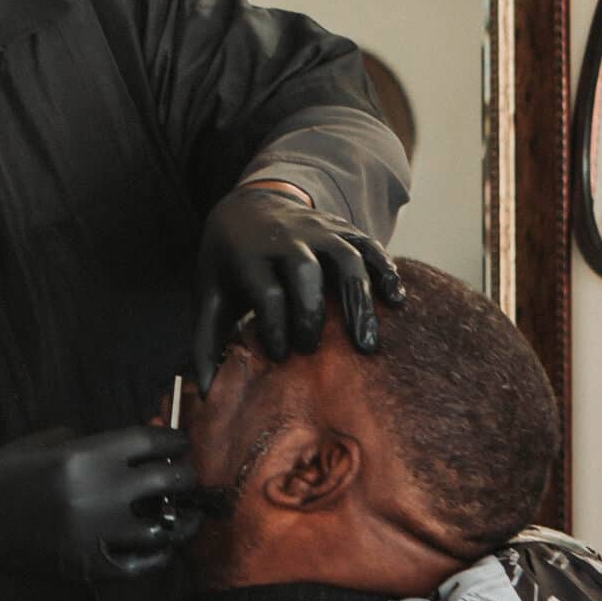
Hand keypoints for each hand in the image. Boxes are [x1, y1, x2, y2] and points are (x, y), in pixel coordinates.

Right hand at [0, 426, 199, 580]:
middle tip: (186, 477)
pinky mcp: (90, 566)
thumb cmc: (10, 472)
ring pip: (162, 528)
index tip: (180, 444)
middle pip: (166, 482)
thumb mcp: (53, 442)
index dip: (174, 441)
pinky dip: (157, 555)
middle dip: (184, 477)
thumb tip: (141, 444)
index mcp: (88, 457)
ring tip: (187, 516)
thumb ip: (99, 443)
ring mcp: (98, 534)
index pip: (151, 444)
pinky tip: (163, 546)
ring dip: (180, 520)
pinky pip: (140, 564)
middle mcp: (100, 494)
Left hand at [191, 184, 403, 392]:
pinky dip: (385, 270)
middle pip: (305, 272)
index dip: (275, 327)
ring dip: (358, 301)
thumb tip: (205, 394)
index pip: (267, 293)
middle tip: (313, 352)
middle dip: (311, 314)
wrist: (247, 205)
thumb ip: (206, 341)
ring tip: (366, 343)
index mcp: (248, 256)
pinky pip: (369, 244)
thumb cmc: (229, 263)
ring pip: (345, 259)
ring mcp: (317, 229)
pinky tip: (396, 300)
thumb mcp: (211, 295)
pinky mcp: (341, 227)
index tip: (279, 356)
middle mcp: (285, 238)